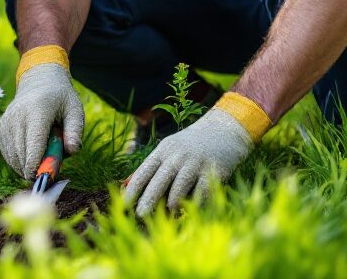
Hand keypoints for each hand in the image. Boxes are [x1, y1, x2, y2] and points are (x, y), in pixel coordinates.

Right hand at [0, 62, 84, 178]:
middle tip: (48, 172)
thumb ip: (75, 131)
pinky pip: (7, 152)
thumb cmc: (60, 98)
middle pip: (21, 153)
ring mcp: (7, 121)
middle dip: (33, 169)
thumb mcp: (74, 110)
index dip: (37, 165)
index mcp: (37, 111)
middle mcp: (18, 115)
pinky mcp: (2, 126)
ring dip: (25, 166)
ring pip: (12, 155)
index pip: (33, 144)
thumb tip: (72, 152)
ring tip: (41, 160)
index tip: (44, 178)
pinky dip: (17, 160)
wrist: (39, 80)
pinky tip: (29, 158)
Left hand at [123, 106, 252, 215]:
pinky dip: (194, 205)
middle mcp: (177, 157)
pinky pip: (200, 195)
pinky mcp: (212, 172)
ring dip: (172, 205)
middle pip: (159, 182)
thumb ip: (152, 167)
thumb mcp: (169, 149)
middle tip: (140, 215)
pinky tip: (190, 210)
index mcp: (163, 151)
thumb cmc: (190, 145)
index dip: (133, 190)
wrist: (223, 130)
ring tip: (169, 214)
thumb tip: (127, 186)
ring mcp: (195, 164)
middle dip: (148, 200)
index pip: (144, 172)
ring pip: (178, 190)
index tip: (123, 204)